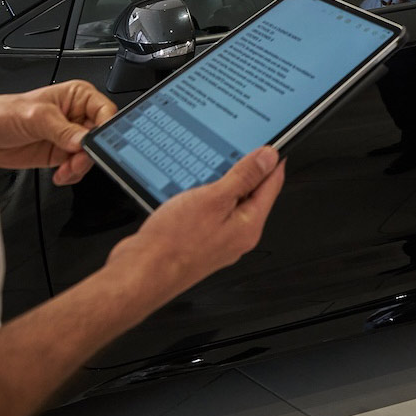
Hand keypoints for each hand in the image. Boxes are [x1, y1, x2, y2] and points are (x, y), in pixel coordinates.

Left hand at [0, 80, 115, 185]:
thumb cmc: (3, 112)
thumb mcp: (36, 116)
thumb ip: (62, 129)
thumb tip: (83, 141)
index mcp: (77, 96)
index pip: (104, 111)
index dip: (106, 127)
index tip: (97, 143)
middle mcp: (76, 116)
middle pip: (101, 136)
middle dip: (91, 152)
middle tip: (77, 160)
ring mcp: (69, 137)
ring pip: (91, 155)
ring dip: (80, 166)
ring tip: (65, 169)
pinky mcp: (61, 154)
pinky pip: (78, 167)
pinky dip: (72, 174)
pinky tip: (60, 174)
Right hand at [107, 147, 285, 302]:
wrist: (142, 272)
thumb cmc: (174, 243)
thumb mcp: (214, 199)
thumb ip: (244, 177)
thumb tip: (269, 158)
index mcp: (248, 226)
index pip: (272, 186)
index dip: (273, 161)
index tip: (273, 143)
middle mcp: (237, 237)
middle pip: (253, 196)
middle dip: (248, 172)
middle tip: (243, 149)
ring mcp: (218, 242)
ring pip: (229, 205)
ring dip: (224, 185)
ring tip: (216, 166)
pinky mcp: (199, 244)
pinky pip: (211, 214)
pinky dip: (206, 199)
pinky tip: (194, 191)